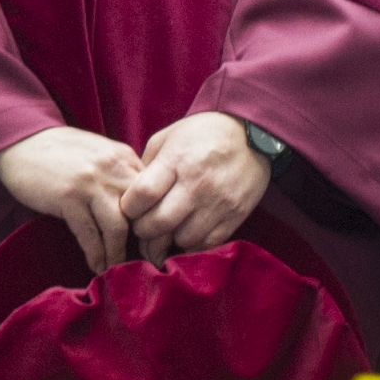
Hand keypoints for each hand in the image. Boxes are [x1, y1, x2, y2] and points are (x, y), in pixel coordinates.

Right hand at [0, 125, 144, 271]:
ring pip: (117, 228)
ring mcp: (90, 182)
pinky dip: (95, 254)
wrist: (19, 139)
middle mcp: (112, 168)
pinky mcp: (67, 197)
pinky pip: (89, 234)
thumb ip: (121, 173)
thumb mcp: (99, 153)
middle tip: (142, 261)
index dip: (156, 223)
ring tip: (115, 268)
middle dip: (144, 242)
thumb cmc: (59, 151)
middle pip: (142, 213)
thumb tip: (141, 205)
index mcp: (124, 157)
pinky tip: (95, 265)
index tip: (153, 243)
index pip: (155, 195)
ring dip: (117, 254)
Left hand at [121, 112, 271, 262]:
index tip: (128, 208)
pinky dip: (192, 245)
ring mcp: (219, 203)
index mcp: (176, 161)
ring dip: (168, 240)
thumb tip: (130, 198)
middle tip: (141, 227)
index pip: (143, 195)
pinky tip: (184, 235)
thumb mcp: (166, 139)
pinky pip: (208, 243)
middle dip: (143, 231)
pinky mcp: (236, 216)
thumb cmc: (201, 135)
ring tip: (164, 231)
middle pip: (159, 223)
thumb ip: (146, 167)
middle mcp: (198, 185)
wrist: (251, 135)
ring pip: (183, 239)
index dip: (128, 208)